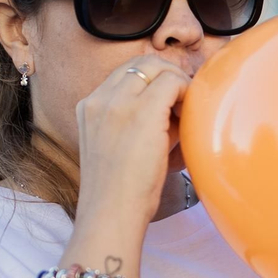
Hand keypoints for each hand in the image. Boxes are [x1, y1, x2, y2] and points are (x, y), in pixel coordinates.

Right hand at [71, 54, 189, 234]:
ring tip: (184, 112)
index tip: (168, 103)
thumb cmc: (120, 193)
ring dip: (177, 84)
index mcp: (89, 107)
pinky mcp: (141, 113)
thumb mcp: (117, 148)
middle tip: (182, 101)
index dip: (153, 81)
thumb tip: (174, 109)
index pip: (125, 73)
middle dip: (167, 75)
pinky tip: (188, 116)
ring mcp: (118, 103)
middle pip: (142, 63)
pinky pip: (173, 82)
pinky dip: (186, 93)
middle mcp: (99, 99)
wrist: (111, 215)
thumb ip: (137, 122)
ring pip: (158, 67)